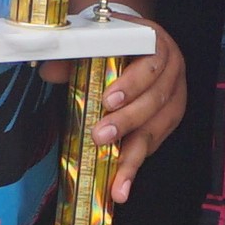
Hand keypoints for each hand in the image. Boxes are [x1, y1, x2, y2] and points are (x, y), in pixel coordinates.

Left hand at [89, 31, 188, 195]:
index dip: (131, 83)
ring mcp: (175, 96)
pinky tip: (122, 183)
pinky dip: (136, 163)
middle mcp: (171, 70)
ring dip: (134, 154)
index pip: (149, 62)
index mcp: (156, 43)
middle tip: (101, 136)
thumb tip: (49, 71)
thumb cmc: (117, 41)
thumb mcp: (97, 40)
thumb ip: (75, 54)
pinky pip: (155, 143)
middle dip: (127, 121)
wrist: (137, 43)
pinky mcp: (169, 119)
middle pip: (155, 99)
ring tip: (117, 180)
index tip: (108, 100)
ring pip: (157, 127)